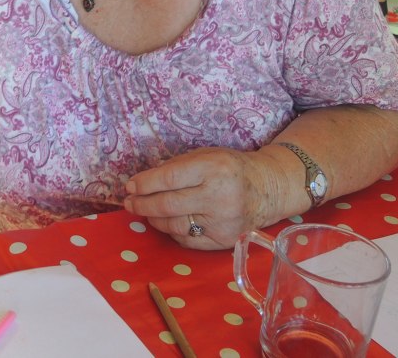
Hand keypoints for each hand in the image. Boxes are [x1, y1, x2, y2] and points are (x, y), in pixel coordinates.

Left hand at [123, 147, 284, 249]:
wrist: (267, 188)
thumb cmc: (230, 168)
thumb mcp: (205, 155)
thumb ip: (176, 167)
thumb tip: (142, 183)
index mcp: (213, 168)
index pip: (169, 179)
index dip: (144, 184)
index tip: (130, 186)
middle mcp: (219, 197)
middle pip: (168, 205)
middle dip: (142, 205)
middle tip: (129, 203)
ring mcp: (223, 222)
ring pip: (174, 226)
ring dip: (155, 219)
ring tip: (148, 212)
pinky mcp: (225, 241)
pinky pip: (188, 241)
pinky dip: (173, 232)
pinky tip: (169, 223)